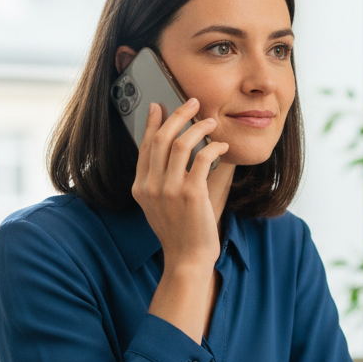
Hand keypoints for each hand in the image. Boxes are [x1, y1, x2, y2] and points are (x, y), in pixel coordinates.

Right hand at [132, 99, 227, 272]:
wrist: (187, 259)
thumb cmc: (179, 233)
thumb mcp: (159, 206)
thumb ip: (160, 181)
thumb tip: (174, 151)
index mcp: (140, 188)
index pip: (144, 146)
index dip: (152, 123)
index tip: (159, 106)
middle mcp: (151, 186)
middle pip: (160, 138)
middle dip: (177, 115)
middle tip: (192, 103)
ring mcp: (170, 190)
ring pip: (180, 143)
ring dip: (198, 127)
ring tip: (211, 122)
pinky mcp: (191, 194)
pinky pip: (203, 158)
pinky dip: (214, 147)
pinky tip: (222, 146)